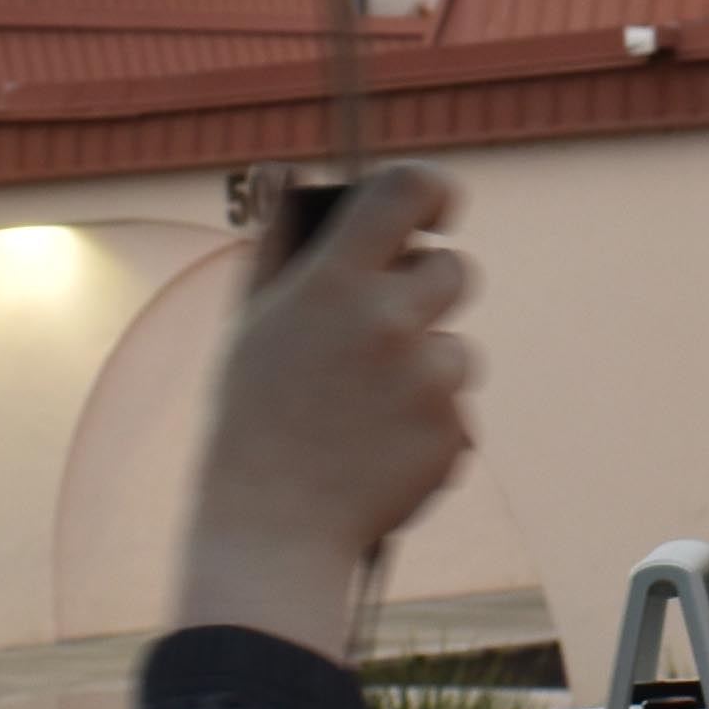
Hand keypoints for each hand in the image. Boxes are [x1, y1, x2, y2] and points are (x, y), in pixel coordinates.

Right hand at [171, 170, 475, 659]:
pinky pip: (455, 411)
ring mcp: (426, 379)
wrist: (271, 533)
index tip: (438, 208)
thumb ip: (282, 249)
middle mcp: (387, 320)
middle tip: (391, 325)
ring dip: (425, 370)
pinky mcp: (452, 432)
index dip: (433, 188)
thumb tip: (290, 175)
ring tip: (363, 414)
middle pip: (455, 270)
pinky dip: (427, 428)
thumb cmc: (251, 423)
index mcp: (333, 281)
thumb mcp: (252, 326)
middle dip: (430, 291)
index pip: (405, 191)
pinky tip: (377, 453)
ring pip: (457, 350)